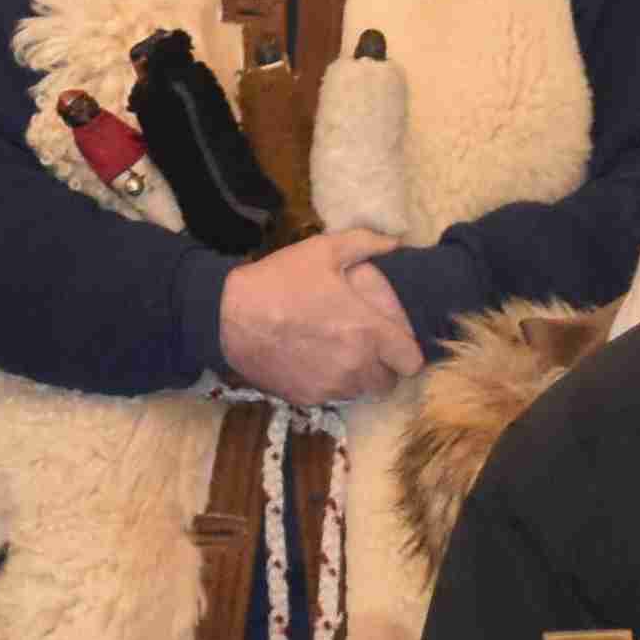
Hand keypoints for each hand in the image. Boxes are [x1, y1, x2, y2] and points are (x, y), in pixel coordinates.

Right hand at [219, 229, 425, 407]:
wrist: (227, 316)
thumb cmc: (280, 280)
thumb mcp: (323, 250)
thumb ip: (367, 243)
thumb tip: (396, 241)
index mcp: (368, 331)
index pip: (411, 361)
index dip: (406, 351)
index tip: (393, 341)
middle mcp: (355, 365)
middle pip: (388, 382)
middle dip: (382, 366)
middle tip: (365, 347)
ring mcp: (330, 386)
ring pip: (360, 392)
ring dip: (357, 378)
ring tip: (338, 355)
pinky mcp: (307, 398)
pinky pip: (331, 398)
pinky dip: (328, 385)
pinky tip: (311, 362)